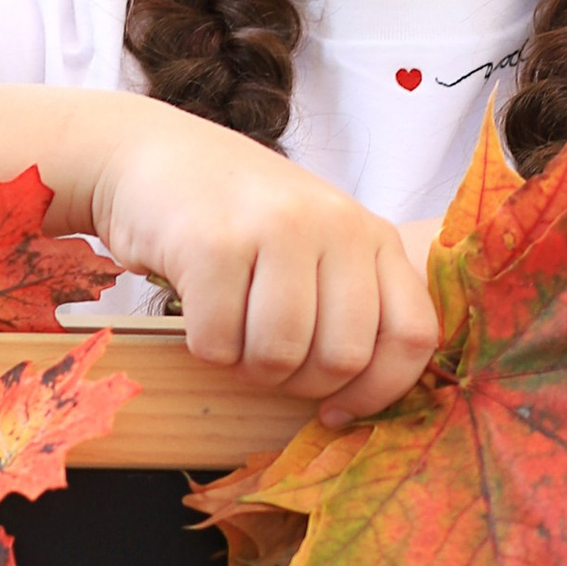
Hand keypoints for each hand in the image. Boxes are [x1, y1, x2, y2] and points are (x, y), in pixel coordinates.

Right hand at [89, 104, 437, 419]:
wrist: (153, 155)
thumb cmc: (240, 220)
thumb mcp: (316, 248)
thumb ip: (350, 308)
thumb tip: (355, 406)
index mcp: (373, 235)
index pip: (413, 336)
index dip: (378, 392)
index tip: (335, 411)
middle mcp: (337, 224)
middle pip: (343, 358)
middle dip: (299, 384)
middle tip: (268, 361)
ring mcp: (277, 227)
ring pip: (280, 356)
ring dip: (248, 368)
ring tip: (233, 333)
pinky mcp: (214, 242)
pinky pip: (220, 343)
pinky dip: (206, 348)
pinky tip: (200, 312)